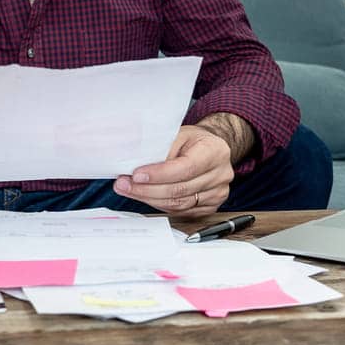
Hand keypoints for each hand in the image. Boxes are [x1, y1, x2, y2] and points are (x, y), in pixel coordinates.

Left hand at [113, 125, 234, 218]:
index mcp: (214, 151)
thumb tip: (136, 161)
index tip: (136, 175)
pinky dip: (160, 205)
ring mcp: (217, 193)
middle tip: (124, 184)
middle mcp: (220, 174)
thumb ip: (162, 147)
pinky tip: (146, 197)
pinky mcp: (210, 206)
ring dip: (150, 199)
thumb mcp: (179, 133)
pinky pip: (181, 211)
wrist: (211, 148)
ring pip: (178, 204)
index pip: (185, 168)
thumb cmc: (194, 140)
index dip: (159, 175)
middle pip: (180, 189)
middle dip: (147, 189)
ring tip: (129, 190)